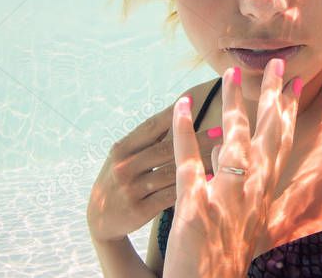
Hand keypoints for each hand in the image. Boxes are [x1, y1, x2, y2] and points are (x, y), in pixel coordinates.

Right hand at [87, 95, 223, 242]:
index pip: (151, 127)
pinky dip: (191, 188)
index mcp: (121, 149)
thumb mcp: (124, 157)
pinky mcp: (139, 210)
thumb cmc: (121, 180)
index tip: (195, 102)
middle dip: (195, 139)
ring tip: (222, 157)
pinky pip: (170, 196)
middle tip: (220, 131)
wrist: (99, 219)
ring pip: (170, 173)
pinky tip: (210, 183)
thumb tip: (178, 112)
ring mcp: (130, 189)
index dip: (173, 114)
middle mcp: (124, 167)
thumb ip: (147, 140)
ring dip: (198, 164)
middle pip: (165, 149)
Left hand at [163, 59, 301, 277]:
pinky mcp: (195, 206)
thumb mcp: (241, 216)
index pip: (281, 144)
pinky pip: (188, 160)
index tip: (296, 82)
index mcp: (263, 193)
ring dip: (231, 103)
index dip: (289, 111)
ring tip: (230, 73)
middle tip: (278, 61)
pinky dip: (183, 130)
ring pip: (233, 140)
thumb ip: (235, 180)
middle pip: (267, 135)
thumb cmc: (224, 257)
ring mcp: (225, 197)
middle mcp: (251, 191)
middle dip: (273, 95)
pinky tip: (181, 106)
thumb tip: (223, 146)